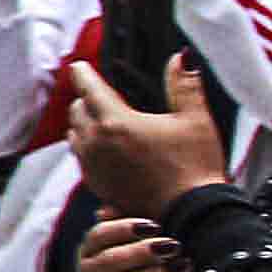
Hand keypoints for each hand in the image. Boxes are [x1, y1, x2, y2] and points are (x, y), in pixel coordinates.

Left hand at [65, 52, 223, 217]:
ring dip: (84, 124)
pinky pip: (82, 159)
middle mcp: (96, 144)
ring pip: (75, 135)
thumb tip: (181, 56)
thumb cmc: (196, 167)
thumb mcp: (196, 119)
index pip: (88, 88)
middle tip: (99, 94)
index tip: (79, 67)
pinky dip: (88, 148)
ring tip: (102, 119)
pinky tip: (107, 149)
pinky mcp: (97, 187)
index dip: (82, 74)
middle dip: (86, 99)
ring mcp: (93, 168)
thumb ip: (184, 85)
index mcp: (116, 123)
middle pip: (77, 111)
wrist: (192, 214)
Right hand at [77, 214, 192, 271]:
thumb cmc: (140, 271)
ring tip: (181, 266)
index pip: (98, 235)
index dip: (125, 228)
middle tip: (173, 245)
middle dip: (143, 251)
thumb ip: (125, 226)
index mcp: (89, 252)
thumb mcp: (135, 244)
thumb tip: (107, 209)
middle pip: (110, 260)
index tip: (154, 225)